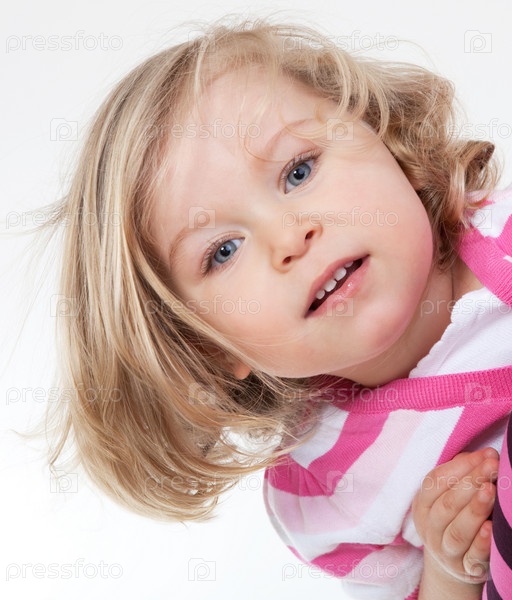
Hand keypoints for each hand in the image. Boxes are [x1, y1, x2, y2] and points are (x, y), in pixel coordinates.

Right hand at [412, 447, 497, 584]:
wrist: (451, 564)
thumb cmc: (453, 518)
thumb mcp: (448, 494)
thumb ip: (461, 473)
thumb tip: (484, 455)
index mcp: (421, 504)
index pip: (435, 482)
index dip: (460, 467)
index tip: (484, 455)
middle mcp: (429, 527)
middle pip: (447, 504)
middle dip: (471, 482)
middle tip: (493, 466)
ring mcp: (444, 550)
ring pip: (457, 530)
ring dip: (474, 509)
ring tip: (491, 490)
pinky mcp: (463, 569)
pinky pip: (471, 557)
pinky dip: (480, 543)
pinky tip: (490, 527)